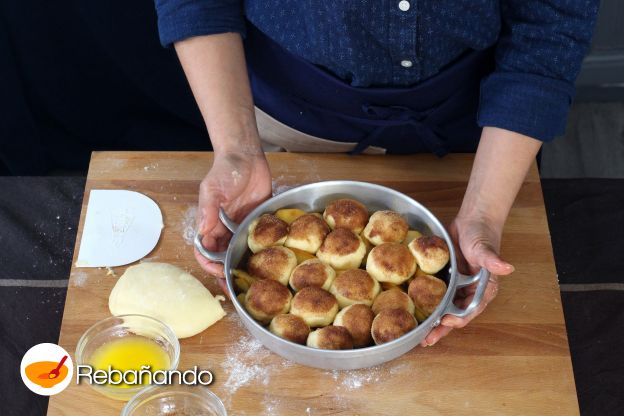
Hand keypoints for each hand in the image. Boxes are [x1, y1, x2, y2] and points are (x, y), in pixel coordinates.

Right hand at [194, 151, 271, 293]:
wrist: (246, 156)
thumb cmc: (225, 170)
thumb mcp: (212, 188)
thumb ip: (208, 209)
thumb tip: (203, 230)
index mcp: (210, 224)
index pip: (206, 251)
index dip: (209, 265)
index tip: (219, 273)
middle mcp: (225, 229)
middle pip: (223, 258)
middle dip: (226, 274)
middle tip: (236, 290)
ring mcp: (241, 227)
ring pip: (239, 253)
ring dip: (243, 267)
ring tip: (253, 285)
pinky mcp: (258, 223)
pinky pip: (258, 242)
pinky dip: (260, 253)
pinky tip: (269, 265)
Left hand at [421, 214, 514, 345]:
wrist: (472, 219)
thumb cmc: (482, 234)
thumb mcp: (484, 248)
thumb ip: (492, 260)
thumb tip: (507, 267)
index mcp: (483, 290)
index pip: (469, 310)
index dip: (457, 319)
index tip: (444, 321)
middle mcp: (470, 292)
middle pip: (455, 315)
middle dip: (441, 328)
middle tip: (425, 340)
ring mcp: (457, 286)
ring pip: (444, 308)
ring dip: (432, 320)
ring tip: (417, 332)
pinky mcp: (447, 279)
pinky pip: (436, 294)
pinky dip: (427, 303)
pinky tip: (415, 311)